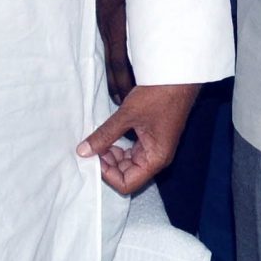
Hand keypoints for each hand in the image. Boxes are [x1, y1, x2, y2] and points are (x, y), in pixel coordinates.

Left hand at [78, 82, 194, 194]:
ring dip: (111, 155)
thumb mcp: (127, 115)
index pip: (127, 184)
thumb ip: (105, 135)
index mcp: (155, 159)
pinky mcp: (151, 137)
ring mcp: (154, 147)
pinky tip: (108, 134)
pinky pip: (131, 150)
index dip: (107, 175)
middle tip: (93, 147)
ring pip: (128, 163)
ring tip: (99, 139)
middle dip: (108, 164)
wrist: (177, 76)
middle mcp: (156, 158)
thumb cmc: (159, 95)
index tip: (95, 156)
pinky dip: (118, 146)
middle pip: (127, 175)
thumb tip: (84, 151)